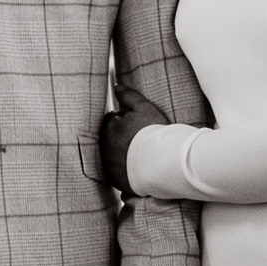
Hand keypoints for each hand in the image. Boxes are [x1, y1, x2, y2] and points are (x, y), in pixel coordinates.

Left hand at [99, 82, 171, 196]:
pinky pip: (115, 172)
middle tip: (139, 139)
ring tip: (139, 153)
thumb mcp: (144, 108)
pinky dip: (122, 169)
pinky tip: (136, 166)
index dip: (124, 120)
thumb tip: (115, 86)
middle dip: (120, 137)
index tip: (137, 125)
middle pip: (110, 138)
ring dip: (120, 153)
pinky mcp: (115, 180)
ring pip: (111, 155)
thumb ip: (128, 96)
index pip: (111, 120)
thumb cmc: (154, 134)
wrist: (162, 164)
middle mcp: (104, 146)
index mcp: (109, 128)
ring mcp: (108, 164)